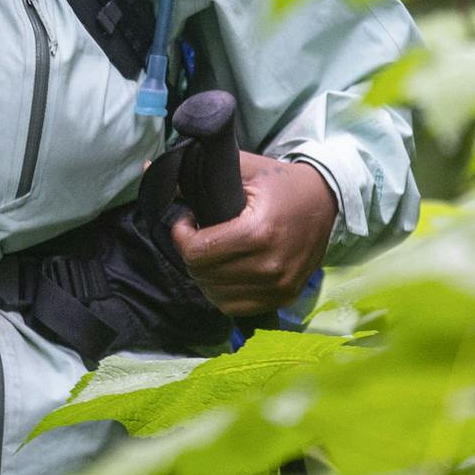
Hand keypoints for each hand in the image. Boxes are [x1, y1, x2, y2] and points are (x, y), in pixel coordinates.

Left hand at [170, 151, 336, 316]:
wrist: (326, 200)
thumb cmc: (278, 181)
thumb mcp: (240, 167)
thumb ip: (194, 173)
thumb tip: (149, 166)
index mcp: (258, 232)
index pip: (198, 252)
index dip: (180, 235)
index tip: (186, 218)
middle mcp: (270, 266)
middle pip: (203, 275)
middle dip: (190, 253)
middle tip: (196, 232)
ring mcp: (280, 287)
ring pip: (216, 296)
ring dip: (203, 275)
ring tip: (208, 250)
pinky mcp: (284, 297)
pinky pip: (236, 307)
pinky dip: (221, 291)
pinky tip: (222, 269)